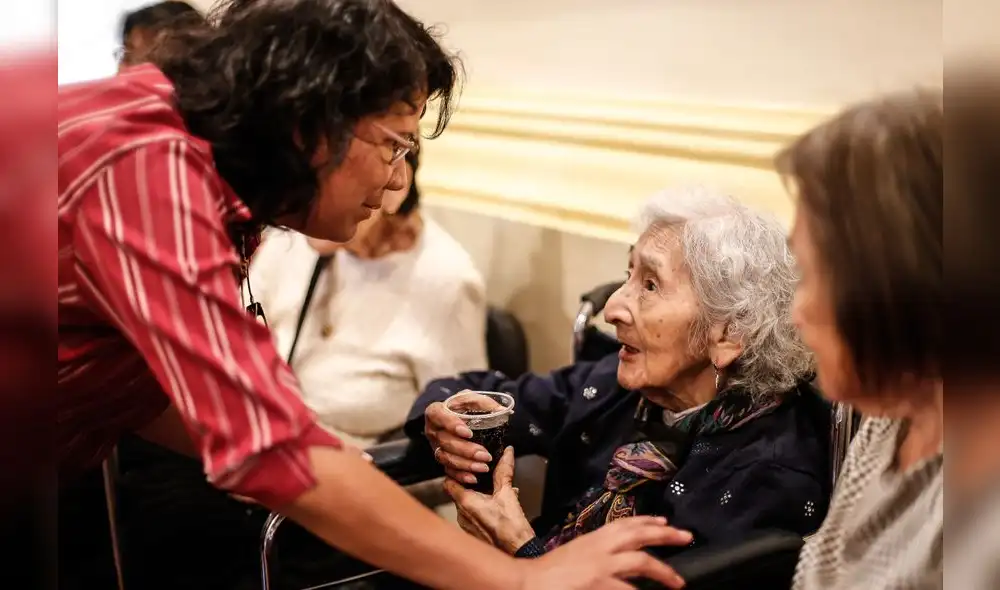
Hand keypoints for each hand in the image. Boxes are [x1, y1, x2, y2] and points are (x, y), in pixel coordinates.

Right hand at [424, 392, 501, 485]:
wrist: (455, 416)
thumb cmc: (463, 407)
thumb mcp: (471, 399)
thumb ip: (485, 403)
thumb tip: (503, 411)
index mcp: (436, 411)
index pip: (438, 416)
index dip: (451, 424)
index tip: (468, 432)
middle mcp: (433, 430)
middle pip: (445, 441)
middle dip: (466, 450)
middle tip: (484, 455)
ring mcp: (435, 446)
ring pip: (446, 458)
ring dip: (465, 465)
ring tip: (483, 467)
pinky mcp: (441, 458)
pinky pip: (448, 470)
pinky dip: (460, 475)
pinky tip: (473, 478)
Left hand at [444, 447, 534, 552]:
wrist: (518, 553)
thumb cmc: (512, 529)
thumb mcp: (508, 494)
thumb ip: (504, 471)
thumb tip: (507, 453)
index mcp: (465, 503)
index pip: (448, 482)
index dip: (456, 473)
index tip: (467, 469)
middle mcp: (461, 515)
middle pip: (458, 493)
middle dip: (471, 484)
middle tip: (483, 478)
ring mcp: (466, 527)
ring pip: (466, 505)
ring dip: (478, 497)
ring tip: (494, 493)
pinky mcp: (473, 534)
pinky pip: (473, 517)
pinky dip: (482, 509)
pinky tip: (497, 507)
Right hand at [520, 516, 690, 589]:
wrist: (528, 583)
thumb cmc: (549, 572)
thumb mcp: (577, 552)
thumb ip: (598, 550)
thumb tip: (620, 553)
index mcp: (595, 538)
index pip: (627, 523)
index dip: (649, 521)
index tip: (666, 521)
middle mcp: (602, 549)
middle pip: (641, 537)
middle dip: (666, 535)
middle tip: (686, 537)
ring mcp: (602, 568)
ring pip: (642, 563)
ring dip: (663, 571)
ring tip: (678, 582)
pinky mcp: (600, 587)